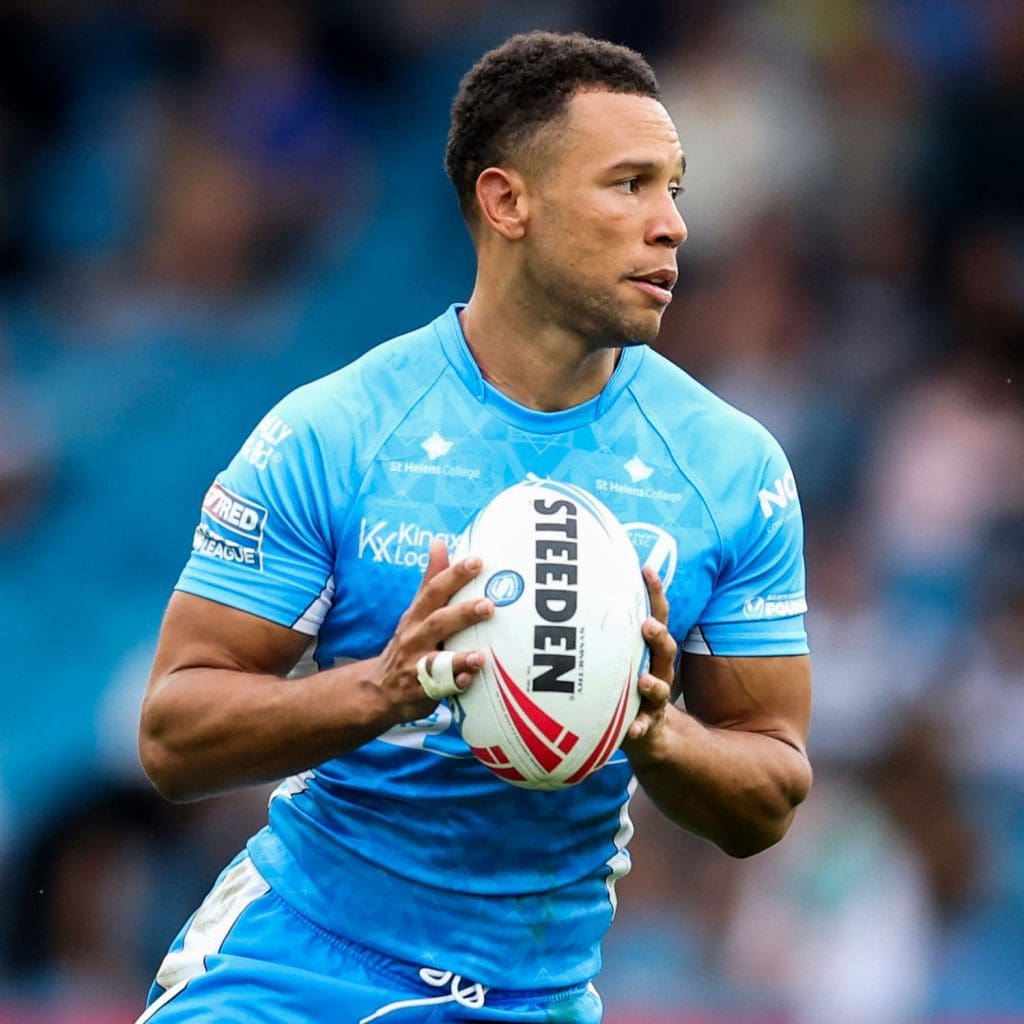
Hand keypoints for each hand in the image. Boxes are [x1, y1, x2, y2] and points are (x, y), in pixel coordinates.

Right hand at [371, 539, 492, 725]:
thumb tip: (440, 542)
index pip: (434, 590)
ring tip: (480, 656)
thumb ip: (430, 580)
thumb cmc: (408, 643)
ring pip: (436, 661)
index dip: (454, 575)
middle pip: (437, 622)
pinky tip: (467, 682)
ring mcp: (415, 666)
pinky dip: (452, 686)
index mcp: (416, 616)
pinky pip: (437, 690)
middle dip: (462, 614)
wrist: (378, 689)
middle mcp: (414, 638)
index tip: (477, 561)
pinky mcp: (420, 692)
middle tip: (489, 605)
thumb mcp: (415, 611)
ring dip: (459, 658)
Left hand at [624, 566, 676, 746]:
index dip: (655, 592)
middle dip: (658, 636)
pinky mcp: (649, 723)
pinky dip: (640, 728)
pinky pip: (646, 727)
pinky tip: (633, 730)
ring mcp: (655, 698)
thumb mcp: (619, 653)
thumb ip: (606, 628)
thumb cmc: (624, 682)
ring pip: (660, 687)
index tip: (646, 569)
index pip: (656, 614)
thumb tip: (573, 589)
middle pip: (664, 649)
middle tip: (648, 625)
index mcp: (649, 648)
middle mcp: (657, 669)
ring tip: (643, 681)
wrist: (647, 731)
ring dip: (653, 683)